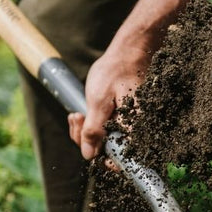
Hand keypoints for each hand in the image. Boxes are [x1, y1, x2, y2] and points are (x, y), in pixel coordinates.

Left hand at [67, 42, 151, 160]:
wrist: (129, 51)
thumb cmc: (116, 72)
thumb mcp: (99, 101)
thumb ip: (94, 130)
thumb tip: (90, 155)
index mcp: (133, 129)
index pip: (121, 160)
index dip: (103, 160)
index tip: (88, 146)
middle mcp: (134, 130)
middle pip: (108, 150)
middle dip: (87, 139)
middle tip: (77, 118)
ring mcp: (129, 123)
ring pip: (105, 139)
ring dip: (86, 131)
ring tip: (77, 113)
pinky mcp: (123, 117)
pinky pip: (106, 128)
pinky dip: (92, 123)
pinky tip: (82, 111)